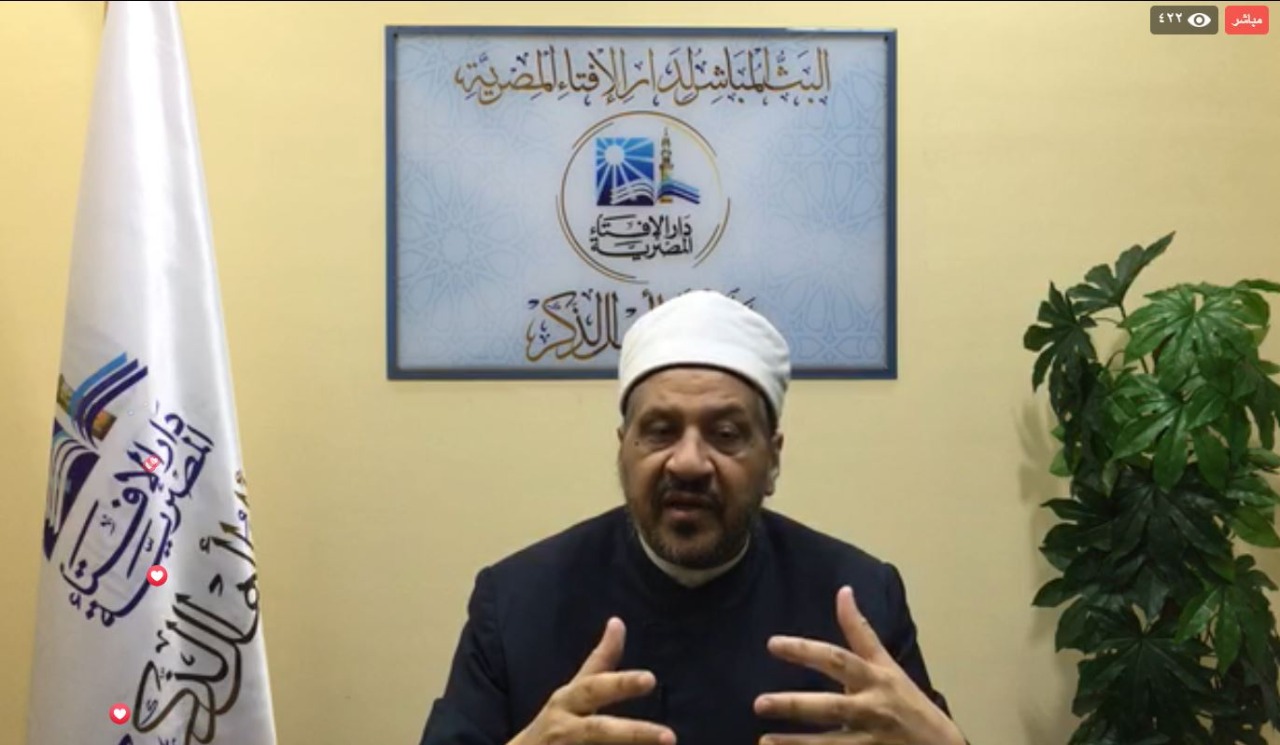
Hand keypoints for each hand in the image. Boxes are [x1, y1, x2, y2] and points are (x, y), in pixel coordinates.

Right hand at [510, 617, 676, 744]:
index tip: (651, 679)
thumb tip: (618, 621)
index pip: (595, 688)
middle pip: (599, 730)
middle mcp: (564, 728)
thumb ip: (600, 660)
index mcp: (568, 702)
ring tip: (667, 743)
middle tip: (670, 737)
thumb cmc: (558, 720)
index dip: (622, 684)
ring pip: (597, 744)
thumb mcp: (575, 690)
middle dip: (634, 733)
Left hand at [753, 587, 963, 744]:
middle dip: (795, 705)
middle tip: (759, 703)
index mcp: (875, 679)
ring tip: (763, 742)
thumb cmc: (908, 702)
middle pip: (832, 707)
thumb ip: (860, 631)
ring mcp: (871, 740)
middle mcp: (872, 709)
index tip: (772, 644)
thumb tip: (843, 591)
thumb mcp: (887, 664)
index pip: (837, 660)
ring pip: (831, 744)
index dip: (806, 651)